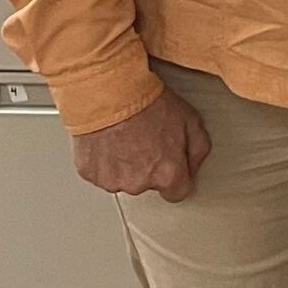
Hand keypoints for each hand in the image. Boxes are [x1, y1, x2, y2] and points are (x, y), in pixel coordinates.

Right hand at [73, 87, 210, 200]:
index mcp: (166, 174)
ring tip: (128, 137)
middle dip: (150, 166)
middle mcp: (138, 183)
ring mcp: (111, 180)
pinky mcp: (89, 173)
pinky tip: (111, 140)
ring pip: (124, 179)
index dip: (177, 178)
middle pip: (148, 183)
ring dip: (126, 165)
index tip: (174, 168)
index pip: (178, 193)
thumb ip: (198, 151)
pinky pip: (102, 172)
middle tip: (148, 140)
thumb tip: (193, 165)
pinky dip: (106, 161)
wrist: (112, 94)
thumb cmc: (149, 104)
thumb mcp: (192, 121)